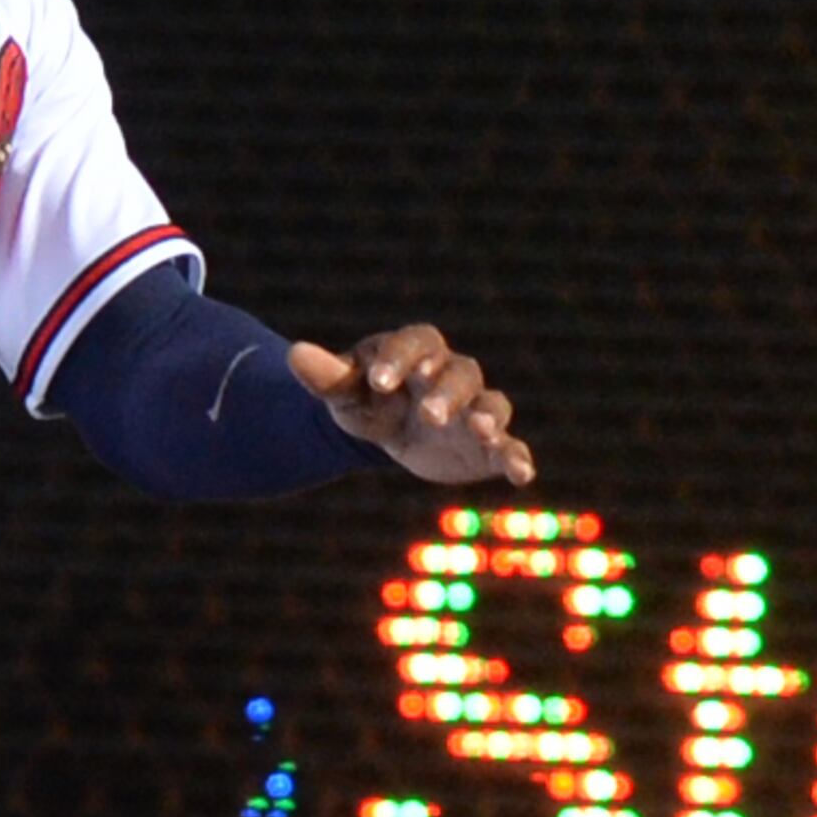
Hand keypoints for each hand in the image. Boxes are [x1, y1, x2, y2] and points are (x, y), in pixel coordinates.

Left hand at [284, 325, 532, 488]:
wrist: (387, 429)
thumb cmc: (366, 399)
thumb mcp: (343, 391)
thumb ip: (326, 377)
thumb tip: (294, 353)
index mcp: (416, 352)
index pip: (415, 343)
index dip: (399, 359)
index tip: (378, 382)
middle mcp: (452, 374)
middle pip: (460, 374)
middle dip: (446, 393)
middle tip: (429, 414)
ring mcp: (474, 409)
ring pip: (491, 404)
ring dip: (489, 417)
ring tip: (481, 430)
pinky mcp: (488, 445)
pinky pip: (509, 447)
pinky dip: (517, 458)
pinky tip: (523, 473)